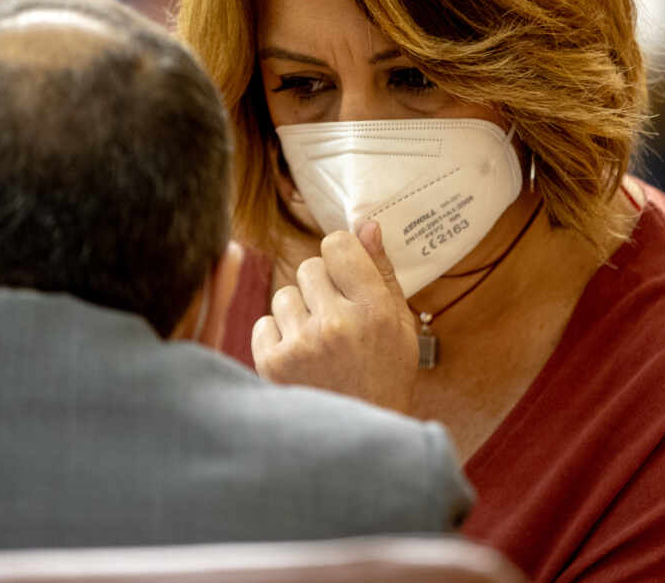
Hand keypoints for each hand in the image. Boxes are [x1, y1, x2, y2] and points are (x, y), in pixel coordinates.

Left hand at [251, 221, 418, 413]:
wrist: (360, 439)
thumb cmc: (384, 376)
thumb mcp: (400, 324)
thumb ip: (381, 271)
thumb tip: (366, 225)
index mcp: (374, 310)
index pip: (337, 245)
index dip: (340, 257)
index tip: (345, 275)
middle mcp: (337, 323)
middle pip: (309, 267)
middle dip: (320, 288)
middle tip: (336, 320)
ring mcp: (302, 344)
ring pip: (284, 295)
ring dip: (298, 313)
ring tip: (318, 342)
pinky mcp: (273, 363)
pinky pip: (264, 323)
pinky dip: (277, 337)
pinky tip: (300, 358)